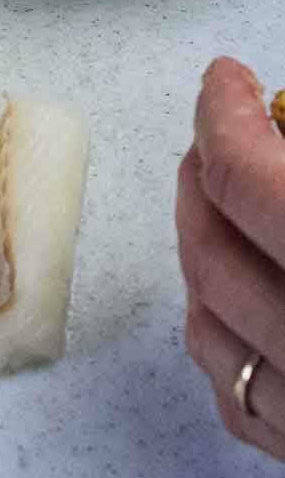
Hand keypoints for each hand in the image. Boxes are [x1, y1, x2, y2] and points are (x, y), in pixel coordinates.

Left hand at [177, 57, 284, 458]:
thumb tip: (275, 115)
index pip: (247, 179)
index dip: (224, 115)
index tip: (224, 80)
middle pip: (209, 248)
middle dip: (201, 175)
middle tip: (215, 135)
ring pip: (206, 325)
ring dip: (201, 248)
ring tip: (221, 202)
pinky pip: (236, 397)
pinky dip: (224, 334)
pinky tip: (242, 295)